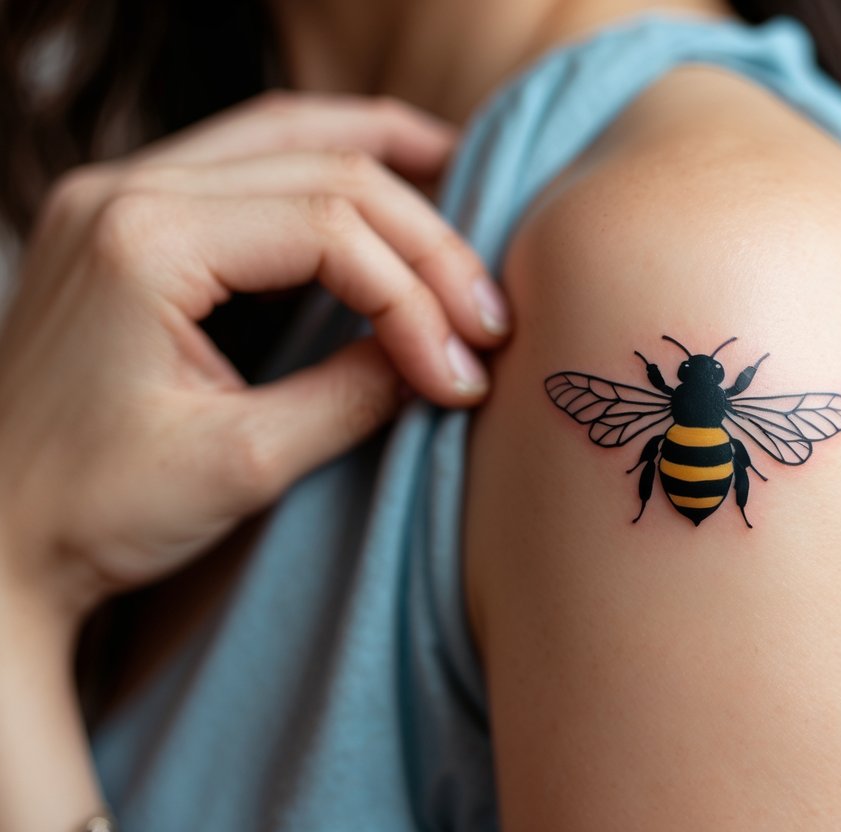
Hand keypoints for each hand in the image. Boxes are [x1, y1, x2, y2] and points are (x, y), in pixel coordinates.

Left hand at [0, 91, 508, 630]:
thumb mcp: (242, 464)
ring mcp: (118, 194)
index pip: (331, 230)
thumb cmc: (89, 513)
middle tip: (486, 313)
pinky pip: (245, 158)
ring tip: (461, 171)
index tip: (462, 374)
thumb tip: (440, 361)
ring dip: (382, 160)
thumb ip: (353, 396)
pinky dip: (322, 165)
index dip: (417, 298)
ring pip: (284, 135)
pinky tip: (374, 179)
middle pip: (323, 168)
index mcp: (143, 240)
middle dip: (423, 240)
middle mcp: (125, 190)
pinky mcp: (125, 219)